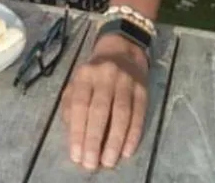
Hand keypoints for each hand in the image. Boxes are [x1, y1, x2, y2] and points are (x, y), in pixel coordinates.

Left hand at [62, 34, 149, 170]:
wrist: (121, 50)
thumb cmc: (94, 74)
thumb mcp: (77, 84)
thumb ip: (71, 106)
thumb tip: (74, 136)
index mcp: (84, 75)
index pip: (80, 105)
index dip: (77, 132)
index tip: (76, 156)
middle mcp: (105, 76)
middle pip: (100, 111)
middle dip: (94, 140)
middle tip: (91, 163)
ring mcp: (126, 81)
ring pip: (121, 114)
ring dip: (115, 141)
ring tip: (108, 161)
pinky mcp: (142, 89)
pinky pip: (139, 114)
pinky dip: (133, 134)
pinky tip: (126, 151)